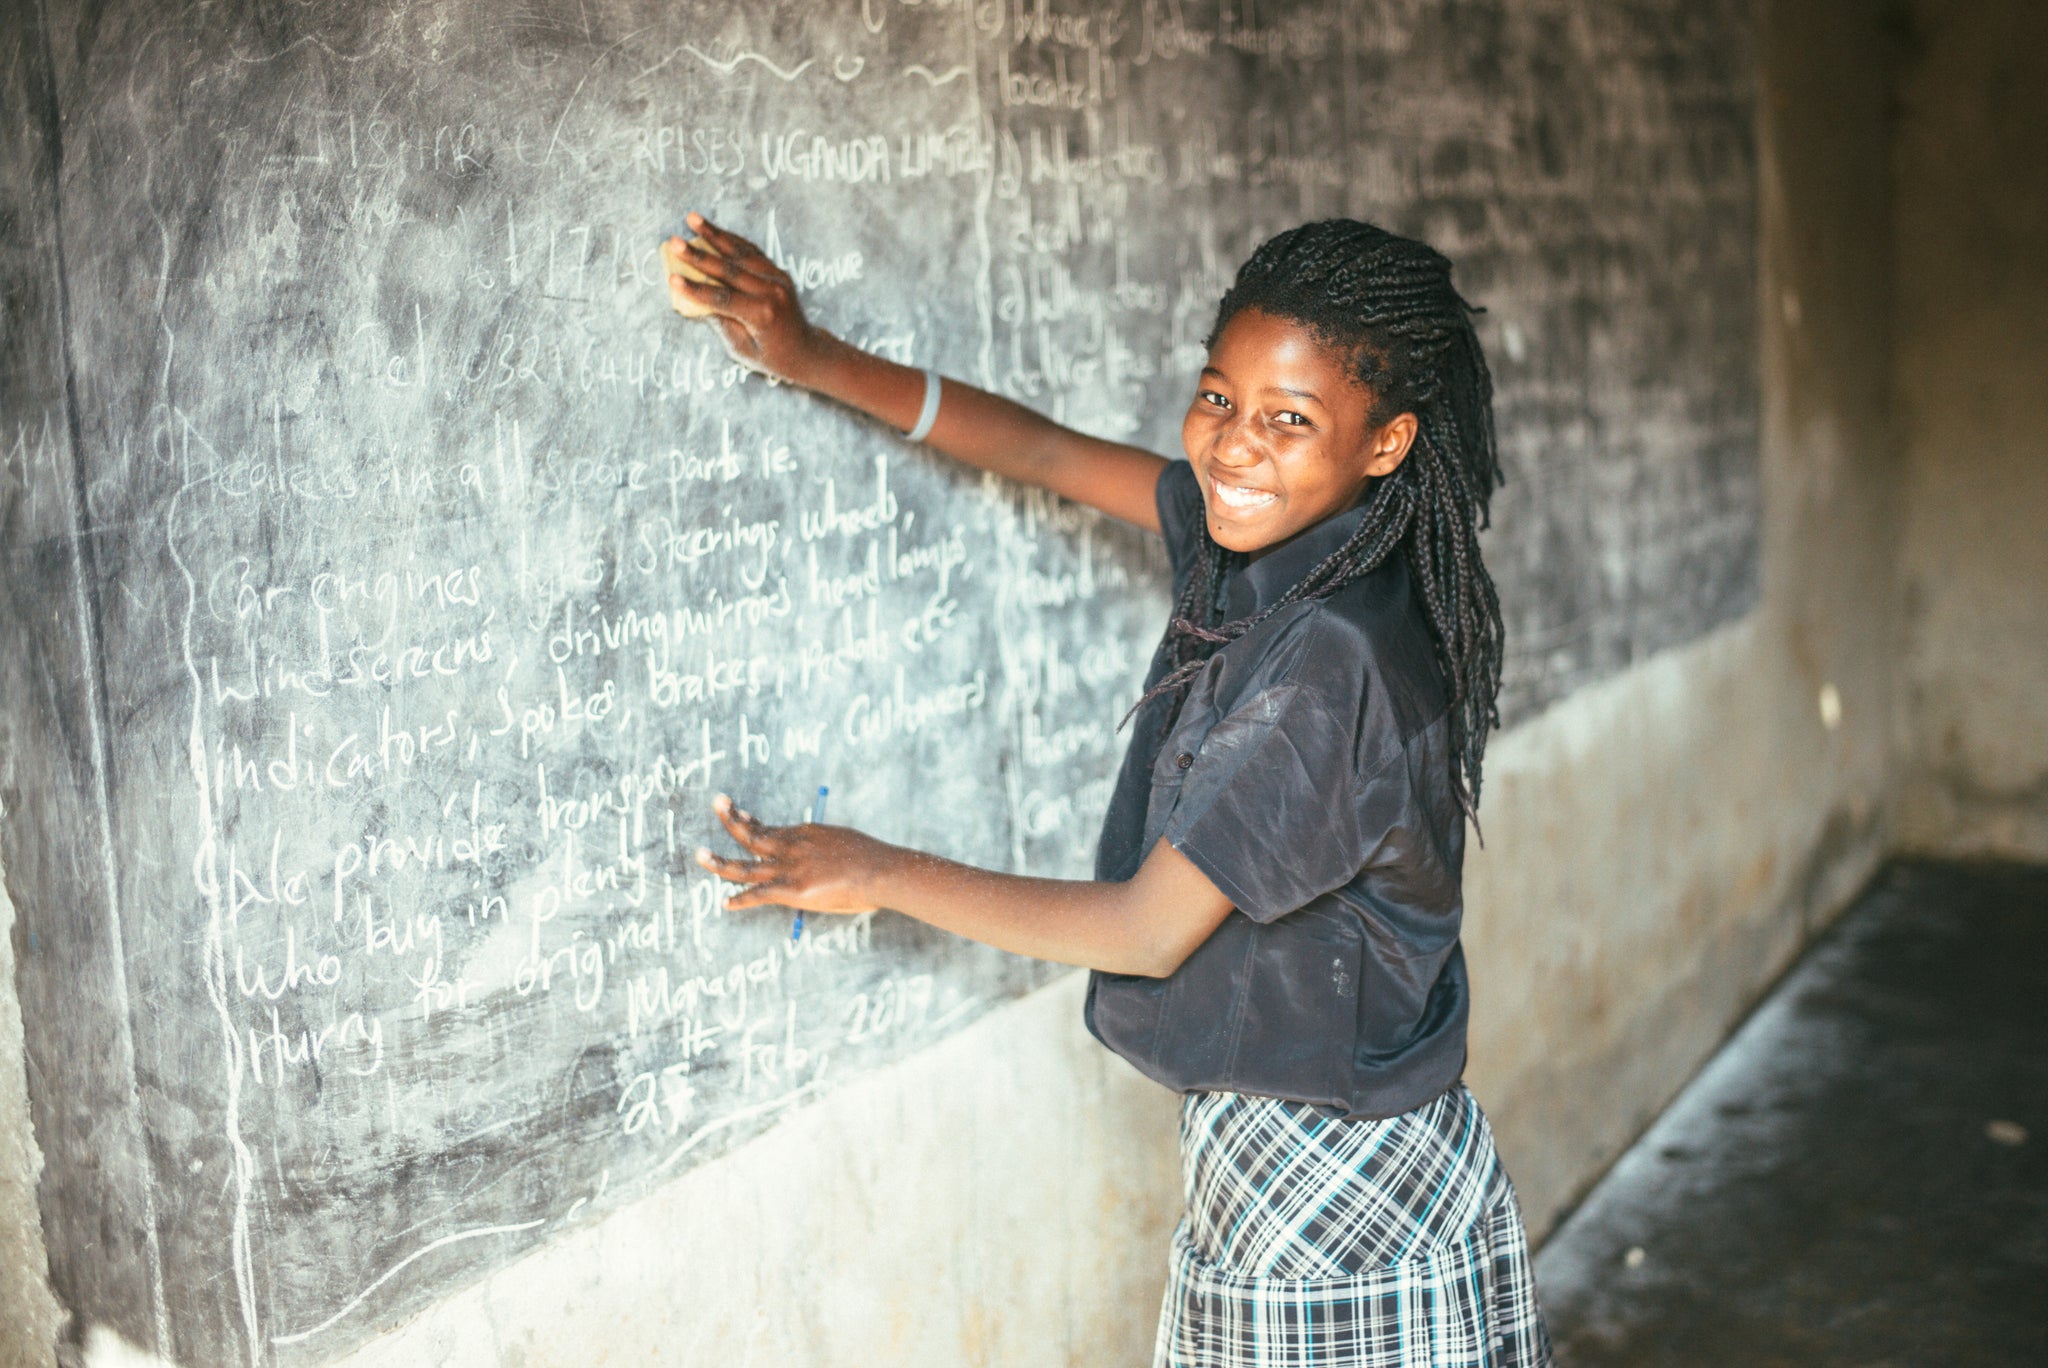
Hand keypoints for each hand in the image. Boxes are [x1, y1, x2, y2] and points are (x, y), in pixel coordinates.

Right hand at [665, 213, 828, 383]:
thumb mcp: (741, 348)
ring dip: (714, 234)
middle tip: (675, 241)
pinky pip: (751, 251)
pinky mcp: (778, 271)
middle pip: (729, 270)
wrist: (805, 350)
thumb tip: (694, 298)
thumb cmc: (769, 356)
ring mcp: (777, 278)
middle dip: (698, 255)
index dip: (696, 290)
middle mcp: (772, 293)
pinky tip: (712, 229)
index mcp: (762, 315)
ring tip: (691, 218)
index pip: (722, 299)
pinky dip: (731, 239)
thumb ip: (720, 322)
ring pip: (741, 252)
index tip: (672, 279)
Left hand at [693, 793, 888, 913]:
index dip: (751, 820)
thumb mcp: (843, 842)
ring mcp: (789, 868)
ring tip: (700, 855)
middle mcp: (791, 846)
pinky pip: (758, 895)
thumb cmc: (870, 859)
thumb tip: (819, 857)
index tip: (740, 814)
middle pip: (752, 834)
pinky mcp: (792, 890)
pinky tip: (725, 903)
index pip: (769, 827)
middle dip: (731, 819)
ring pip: (745, 865)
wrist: (880, 871)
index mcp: (804, 832)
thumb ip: (825, 847)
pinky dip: (740, 900)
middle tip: (717, 804)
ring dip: (719, 862)